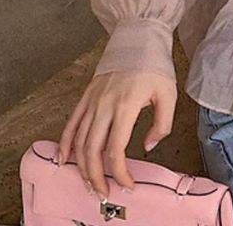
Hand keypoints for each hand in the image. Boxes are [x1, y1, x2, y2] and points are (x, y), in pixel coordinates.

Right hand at [56, 70, 176, 199]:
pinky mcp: (86, 97)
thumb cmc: (155, 65)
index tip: (127, 184)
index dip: (119, 172)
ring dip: (81, 166)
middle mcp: (104, 105)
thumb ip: (163, 123)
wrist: (139, 39)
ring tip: (88, 182)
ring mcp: (92, 101)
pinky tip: (63, 159)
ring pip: (79, 141)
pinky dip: (65, 144)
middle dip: (96, 177)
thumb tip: (149, 146)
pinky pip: (71, 124)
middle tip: (103, 193)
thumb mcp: (168, 93)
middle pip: (92, 151)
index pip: (116, 149)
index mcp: (126, 106)